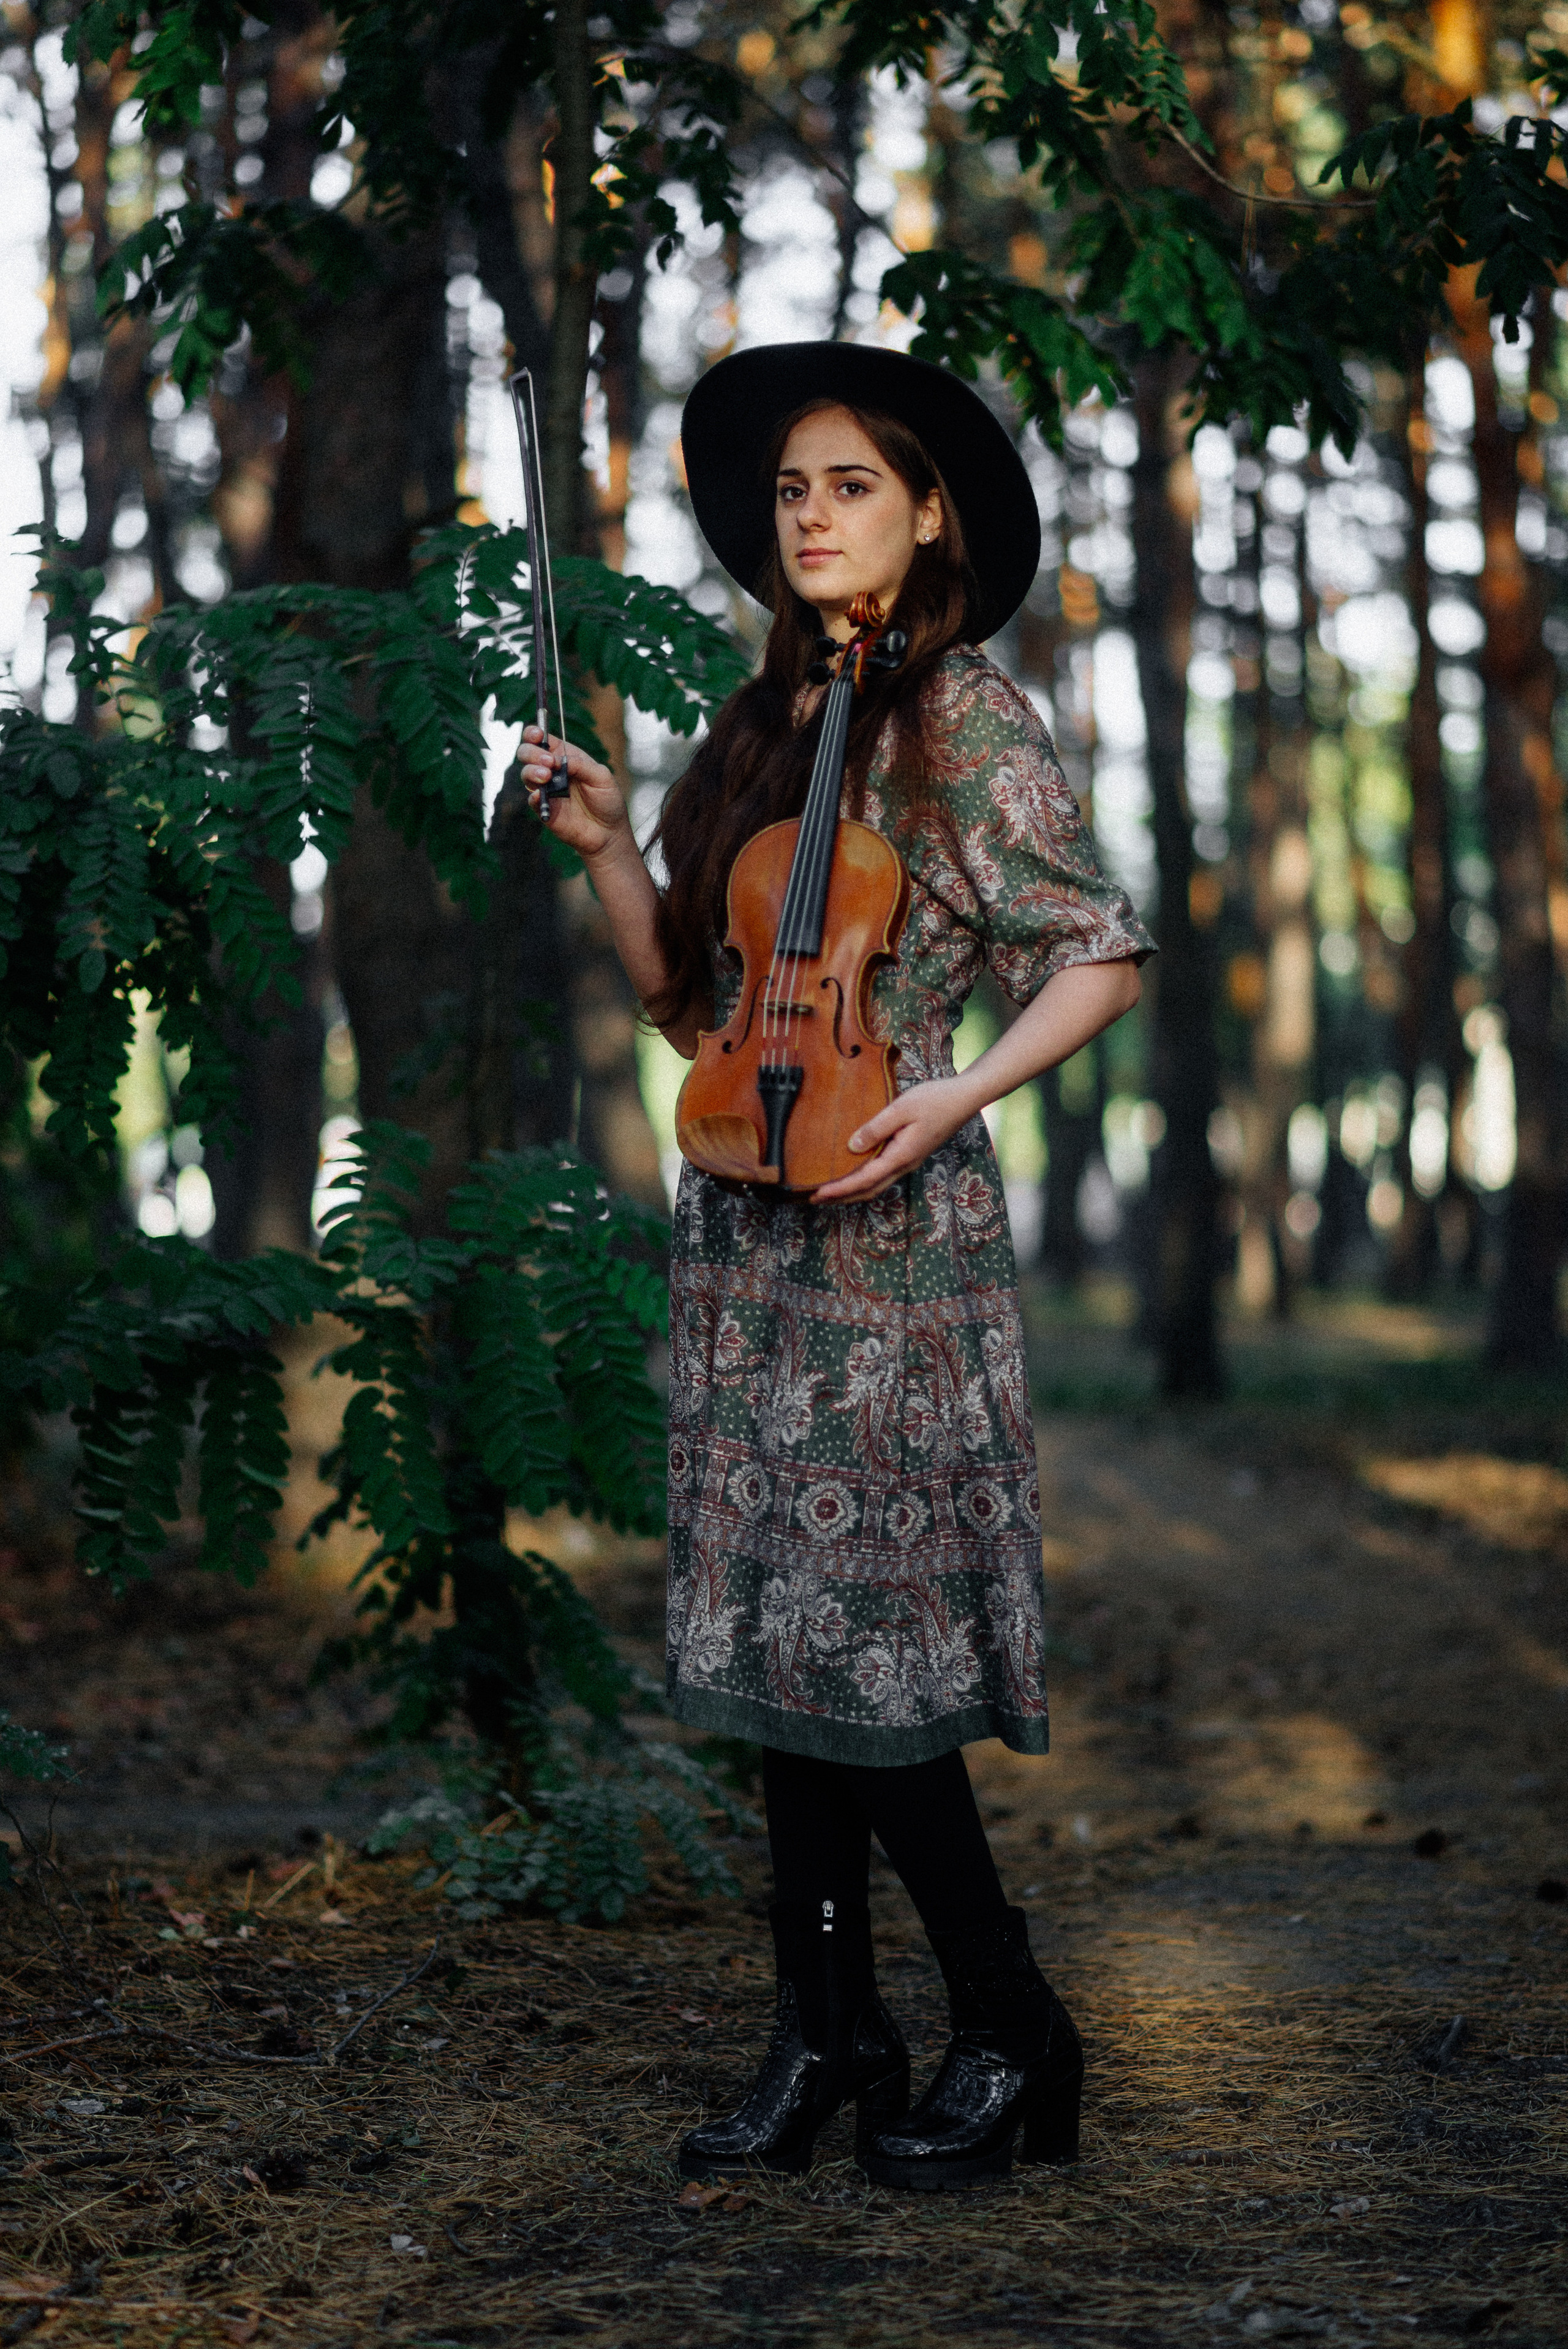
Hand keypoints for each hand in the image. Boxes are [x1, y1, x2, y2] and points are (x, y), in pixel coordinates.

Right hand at [518, 724, 629, 861]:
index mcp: (564, 757)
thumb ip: (580, 765)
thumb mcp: (602, 777)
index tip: (537, 735)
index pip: (542, 739)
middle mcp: (552, 771)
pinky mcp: (544, 809)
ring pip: (525, 774)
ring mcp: (546, 790)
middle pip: (527, 753)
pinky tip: (541, 794)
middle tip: (549, 763)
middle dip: (532, 753)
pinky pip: (531, 799)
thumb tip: (558, 760)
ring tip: (546, 777)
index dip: (534, 733)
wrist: (609, 832)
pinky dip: (534, 795)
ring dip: (532, 771)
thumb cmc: (608, 801)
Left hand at [810, 1075, 976, 1204]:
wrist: (964, 1099)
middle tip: (814, 1199)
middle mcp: (904, 1164)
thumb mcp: (901, 1109)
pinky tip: (854, 1174)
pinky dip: (864, 1180)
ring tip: (829, 1191)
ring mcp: (908, 1161)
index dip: (839, 1188)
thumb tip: (851, 1146)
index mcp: (901, 1156)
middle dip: (841, 1197)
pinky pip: (882, 1174)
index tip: (817, 1193)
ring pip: (876, 1184)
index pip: (864, 1180)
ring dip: (852, 1191)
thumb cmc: (934, 1100)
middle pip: (868, 1190)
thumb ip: (875, 1128)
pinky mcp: (910, 1154)